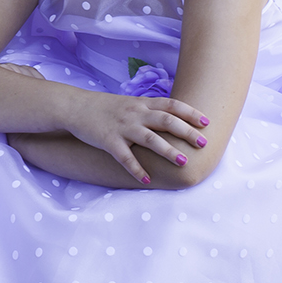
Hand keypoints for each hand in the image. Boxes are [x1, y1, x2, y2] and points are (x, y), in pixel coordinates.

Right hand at [62, 88, 210, 186]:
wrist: (74, 107)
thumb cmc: (105, 107)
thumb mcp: (130, 103)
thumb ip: (149, 110)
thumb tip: (173, 120)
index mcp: (141, 104)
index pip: (171, 105)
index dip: (190, 113)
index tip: (207, 122)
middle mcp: (135, 114)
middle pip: (166, 121)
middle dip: (186, 132)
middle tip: (203, 143)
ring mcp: (122, 127)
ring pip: (149, 139)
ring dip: (168, 151)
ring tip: (183, 162)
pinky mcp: (109, 141)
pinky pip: (125, 157)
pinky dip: (136, 169)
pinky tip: (147, 179)